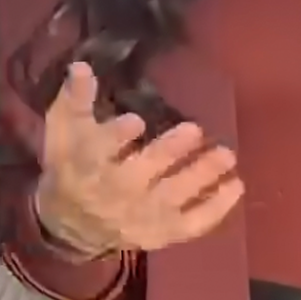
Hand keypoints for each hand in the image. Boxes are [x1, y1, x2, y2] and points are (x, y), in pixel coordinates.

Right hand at [34, 63, 243, 255]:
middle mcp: (113, 194)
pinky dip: (215, 209)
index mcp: (85, 166)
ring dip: (200, 176)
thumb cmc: (72, 166)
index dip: (115, 137)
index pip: (97, 152)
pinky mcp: (160, 233)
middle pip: (139, 175)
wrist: (71, 227)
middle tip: (194, 129)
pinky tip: (235, 185)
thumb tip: (81, 66)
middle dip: (166, 154)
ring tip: (226, 154)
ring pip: (171, 198)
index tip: (136, 121)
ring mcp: (139, 217)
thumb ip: (74, 99)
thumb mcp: (65, 131)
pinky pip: (190, 225)